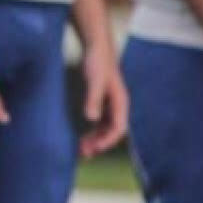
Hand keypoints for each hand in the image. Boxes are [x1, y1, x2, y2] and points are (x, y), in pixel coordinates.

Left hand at [78, 40, 127, 157]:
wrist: (96, 48)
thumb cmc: (97, 62)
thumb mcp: (94, 80)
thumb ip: (93, 99)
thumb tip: (92, 118)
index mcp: (120, 103)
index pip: (118, 129)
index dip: (107, 141)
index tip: (94, 149)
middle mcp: (118, 106)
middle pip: (111, 131)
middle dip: (100, 144)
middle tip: (84, 154)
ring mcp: (110, 105)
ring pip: (105, 128)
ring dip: (95, 139)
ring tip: (81, 150)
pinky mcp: (101, 101)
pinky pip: (100, 122)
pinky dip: (92, 131)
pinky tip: (82, 137)